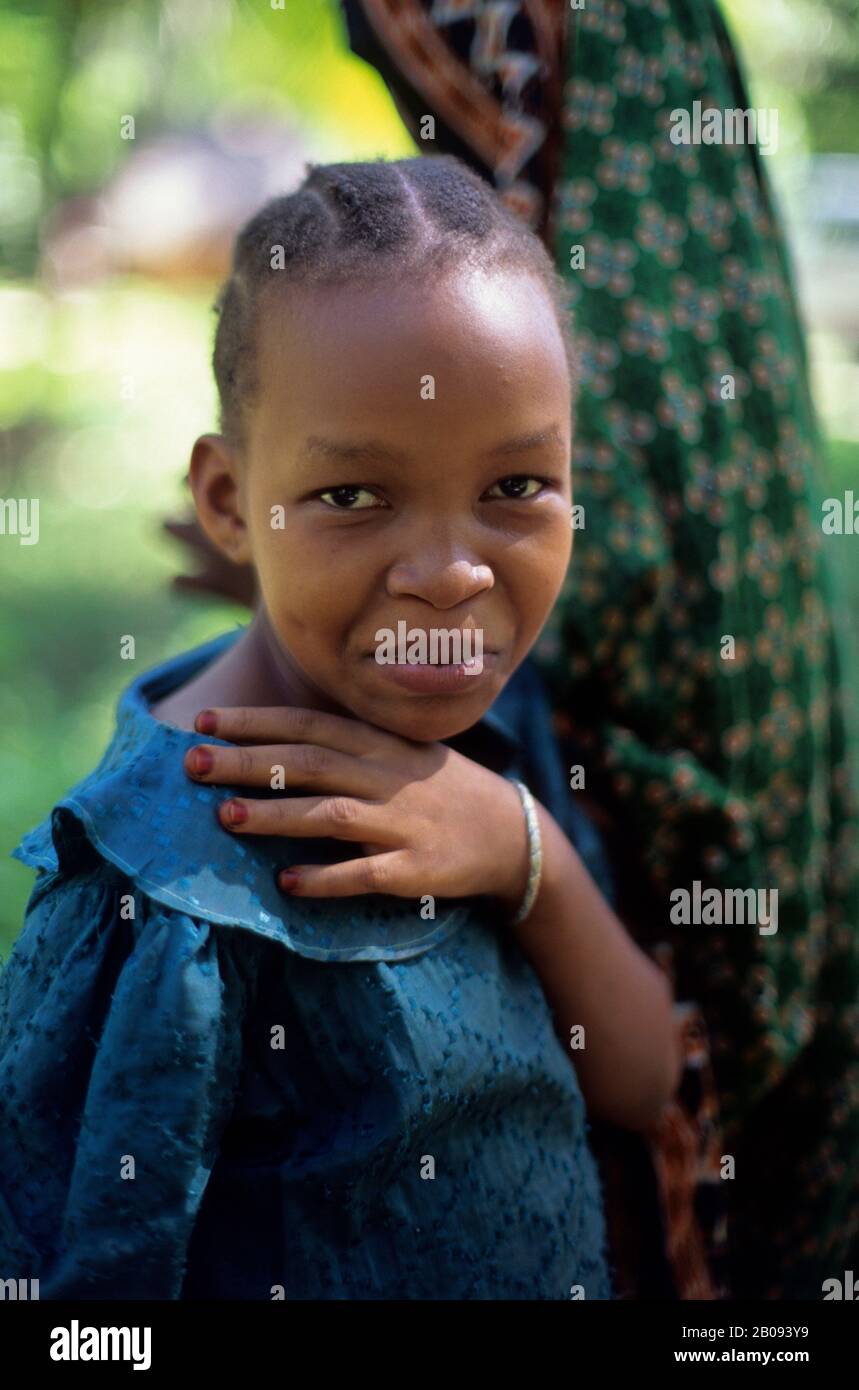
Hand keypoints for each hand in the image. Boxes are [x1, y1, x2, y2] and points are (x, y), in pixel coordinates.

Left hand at [183, 705, 530, 905]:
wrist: (511, 834)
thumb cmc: (436, 790)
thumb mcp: (396, 753)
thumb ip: (342, 745)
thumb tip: (267, 739)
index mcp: (377, 745)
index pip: (307, 725)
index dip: (254, 722)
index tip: (203, 722)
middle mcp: (386, 777)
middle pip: (309, 764)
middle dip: (248, 762)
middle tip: (192, 764)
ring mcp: (401, 823)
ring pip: (332, 815)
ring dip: (278, 815)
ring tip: (226, 817)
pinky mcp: (415, 868)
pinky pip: (365, 874)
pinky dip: (326, 877)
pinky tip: (287, 882)